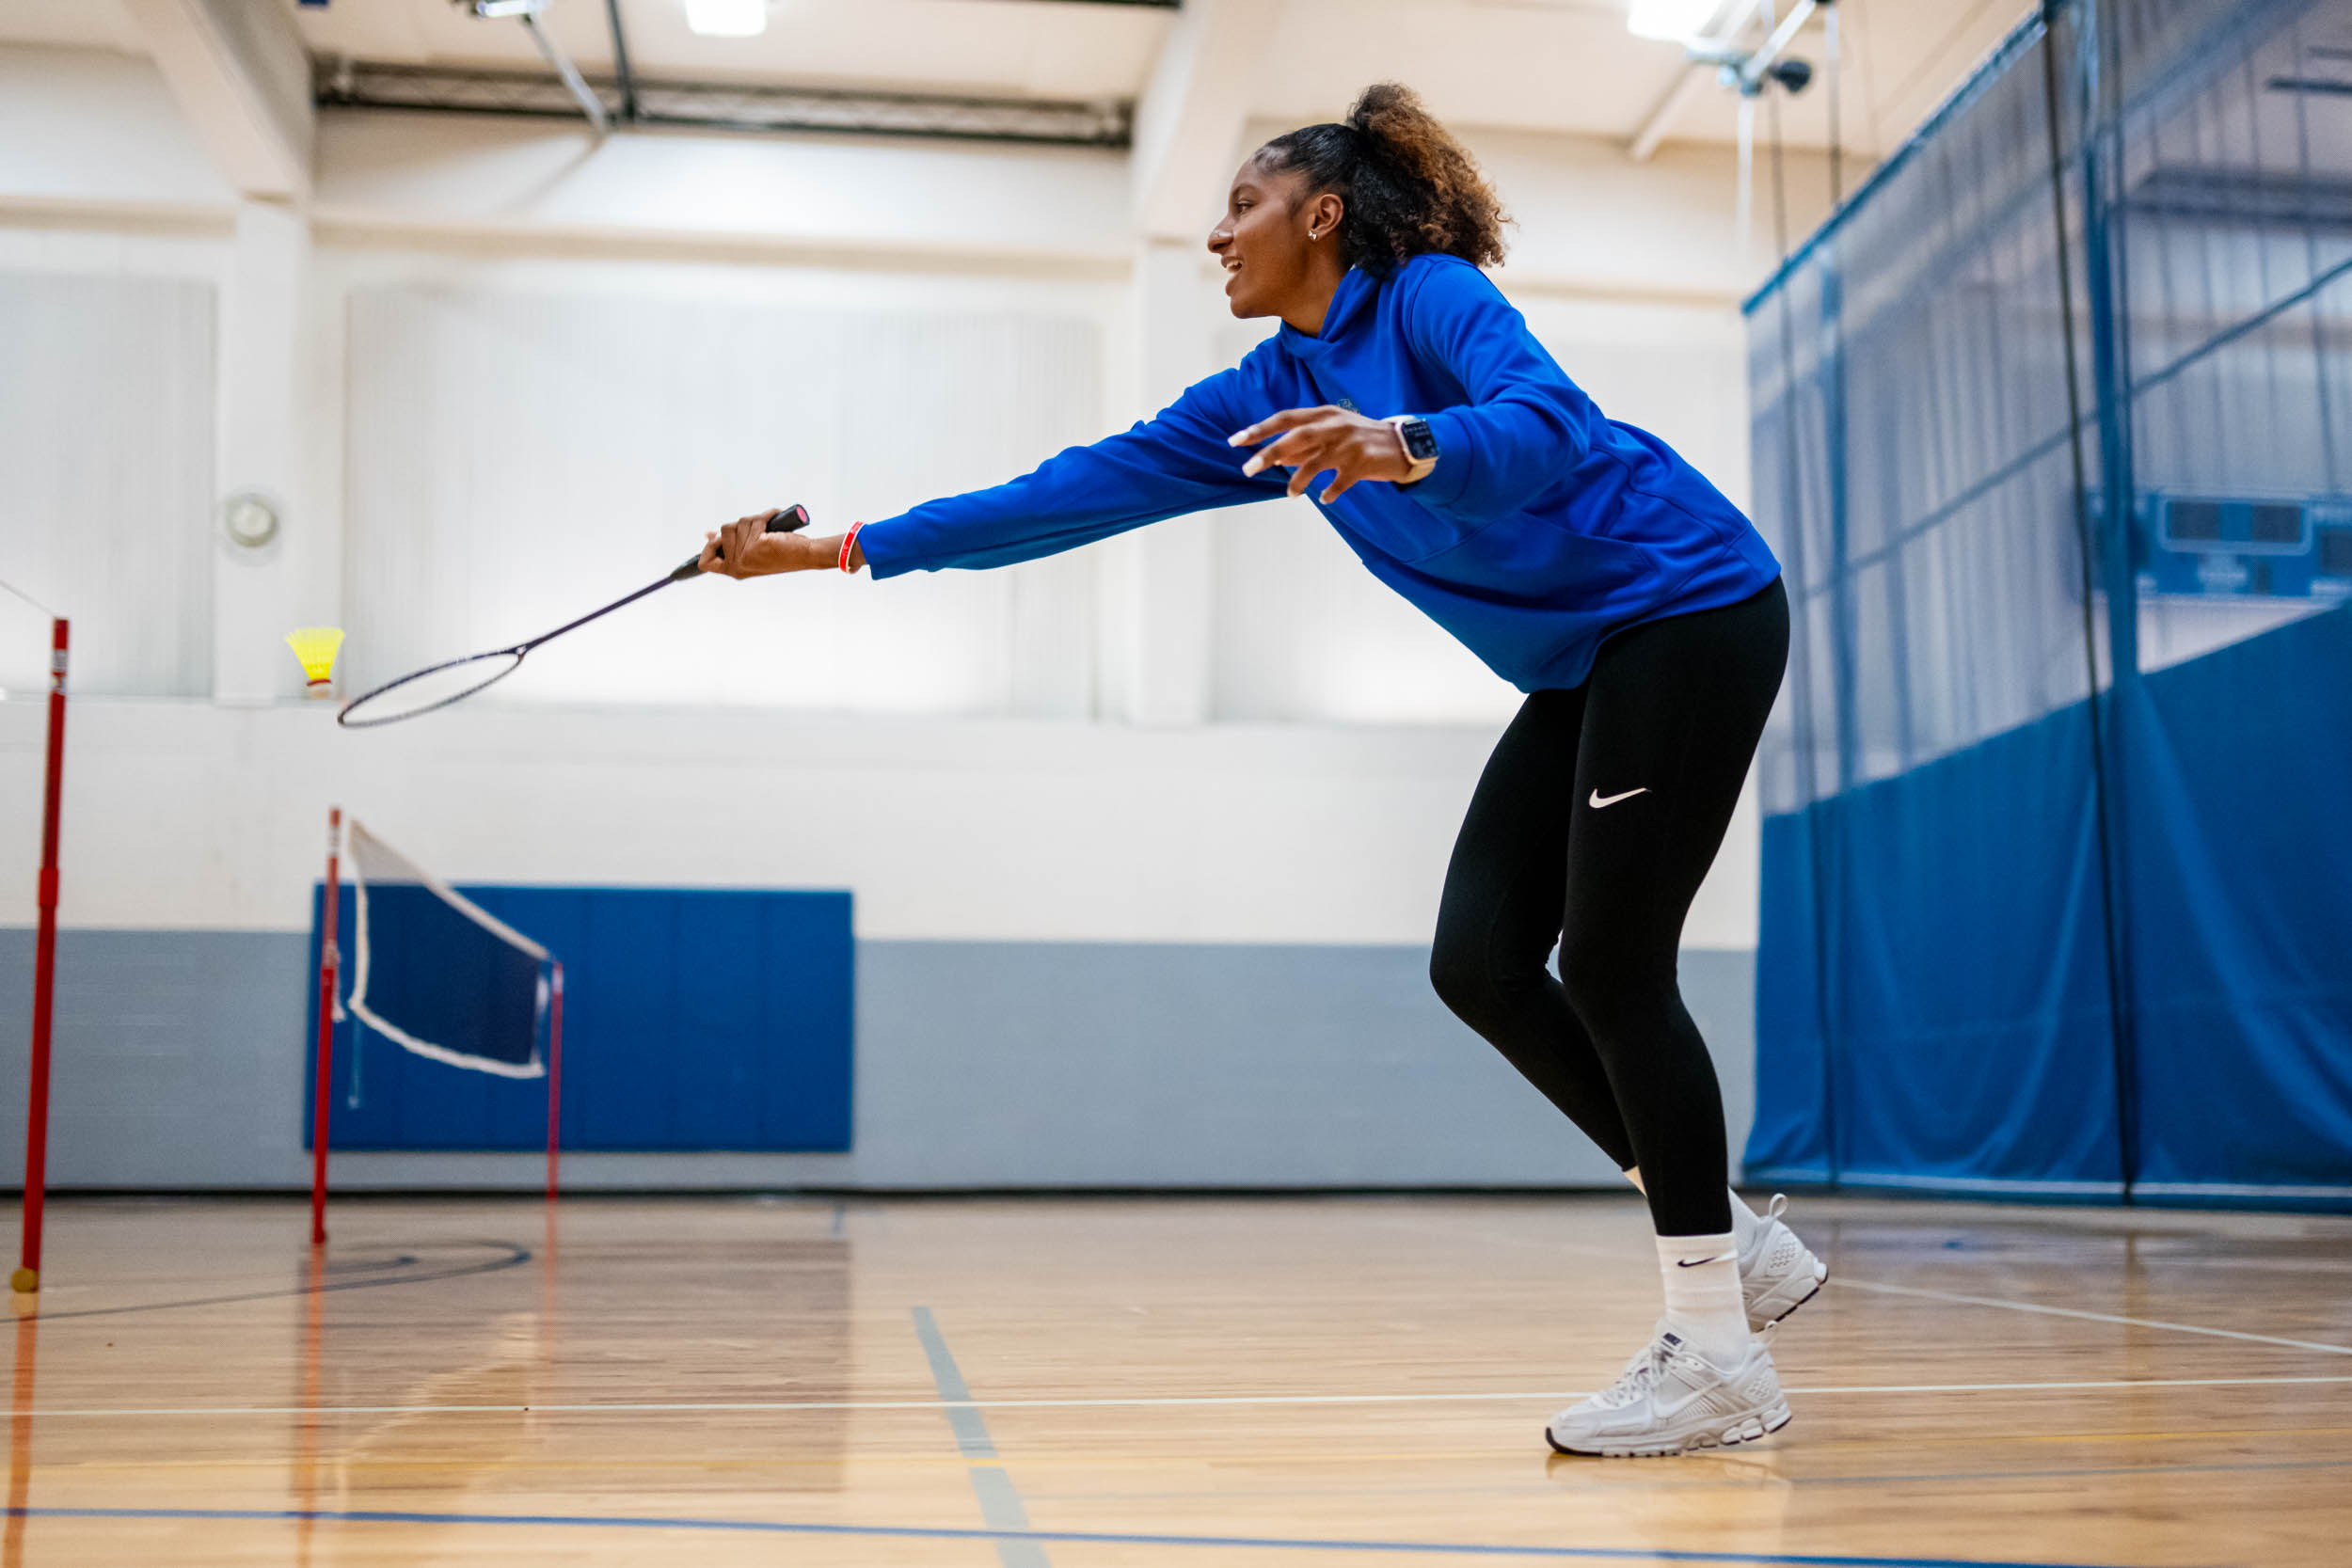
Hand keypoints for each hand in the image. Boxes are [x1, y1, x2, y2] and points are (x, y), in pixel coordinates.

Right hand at [699, 510, 840, 577]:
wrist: (806, 556)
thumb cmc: (781, 553)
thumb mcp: (750, 550)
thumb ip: (729, 544)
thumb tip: (708, 533)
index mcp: (734, 570)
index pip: (705, 563)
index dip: (710, 546)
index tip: (720, 537)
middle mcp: (738, 566)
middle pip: (723, 530)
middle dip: (741, 525)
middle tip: (759, 533)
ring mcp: (746, 556)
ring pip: (740, 522)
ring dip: (755, 520)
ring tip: (769, 531)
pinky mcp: (757, 544)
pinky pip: (756, 519)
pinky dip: (768, 515)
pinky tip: (775, 519)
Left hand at [1228, 406, 1411, 501]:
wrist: (1401, 444)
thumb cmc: (1358, 439)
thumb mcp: (1331, 433)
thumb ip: (1304, 444)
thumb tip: (1275, 460)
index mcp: (1323, 414)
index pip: (1284, 419)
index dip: (1259, 430)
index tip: (1235, 441)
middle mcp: (1333, 425)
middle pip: (1295, 437)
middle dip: (1269, 453)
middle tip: (1248, 469)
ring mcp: (1348, 444)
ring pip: (1314, 462)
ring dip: (1298, 480)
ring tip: (1290, 494)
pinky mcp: (1362, 463)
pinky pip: (1339, 482)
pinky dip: (1330, 493)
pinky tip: (1325, 499)